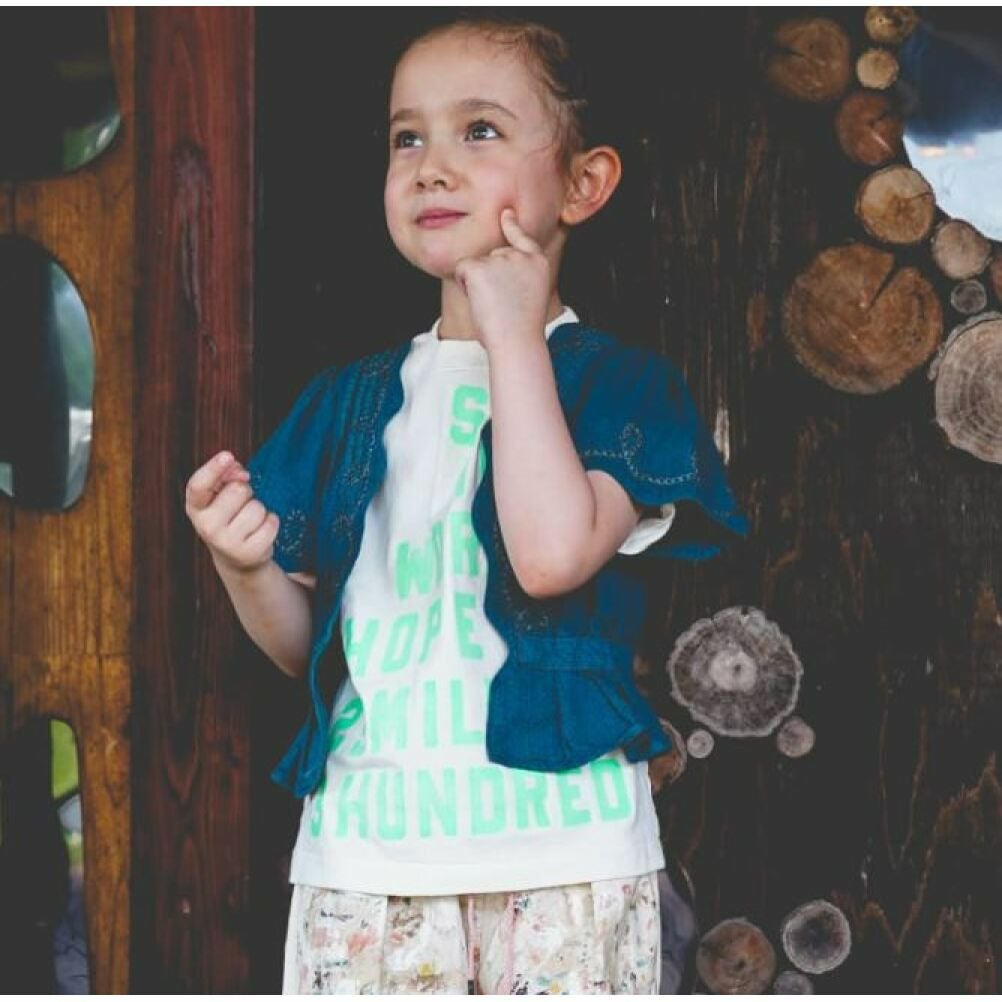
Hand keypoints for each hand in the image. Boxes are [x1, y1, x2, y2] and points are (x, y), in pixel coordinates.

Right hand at [185, 451, 277, 574]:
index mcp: (196, 507)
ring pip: (257, 507)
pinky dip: (271, 522)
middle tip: (241, 505)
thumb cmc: (229, 516)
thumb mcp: (220, 495)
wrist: (236, 557)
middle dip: (246, 491)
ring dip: (259, 509)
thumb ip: (227, 476)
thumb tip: (241, 473)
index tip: (227, 455)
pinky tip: (259, 530)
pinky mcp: (250, 553)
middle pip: (238, 490)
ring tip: (249, 521)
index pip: (198, 485)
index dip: (212, 468)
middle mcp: (206, 526)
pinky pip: (272, 522)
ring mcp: (227, 543)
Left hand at [453, 208, 550, 349]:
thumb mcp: (530, 297)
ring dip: (477, 285)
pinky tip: (479, 301)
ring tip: (493, 306)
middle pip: (492, 256)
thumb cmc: (521, 331)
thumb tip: (494, 272)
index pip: (523, 238)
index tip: (506, 214)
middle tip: (501, 305)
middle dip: (489, 277)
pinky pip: (462, 270)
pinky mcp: (479, 267)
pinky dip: (464, 286)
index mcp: (538, 263)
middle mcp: (520, 256)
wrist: (516, 342)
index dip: (512, 226)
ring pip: (476, 265)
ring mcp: (499, 259)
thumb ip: (518, 278)